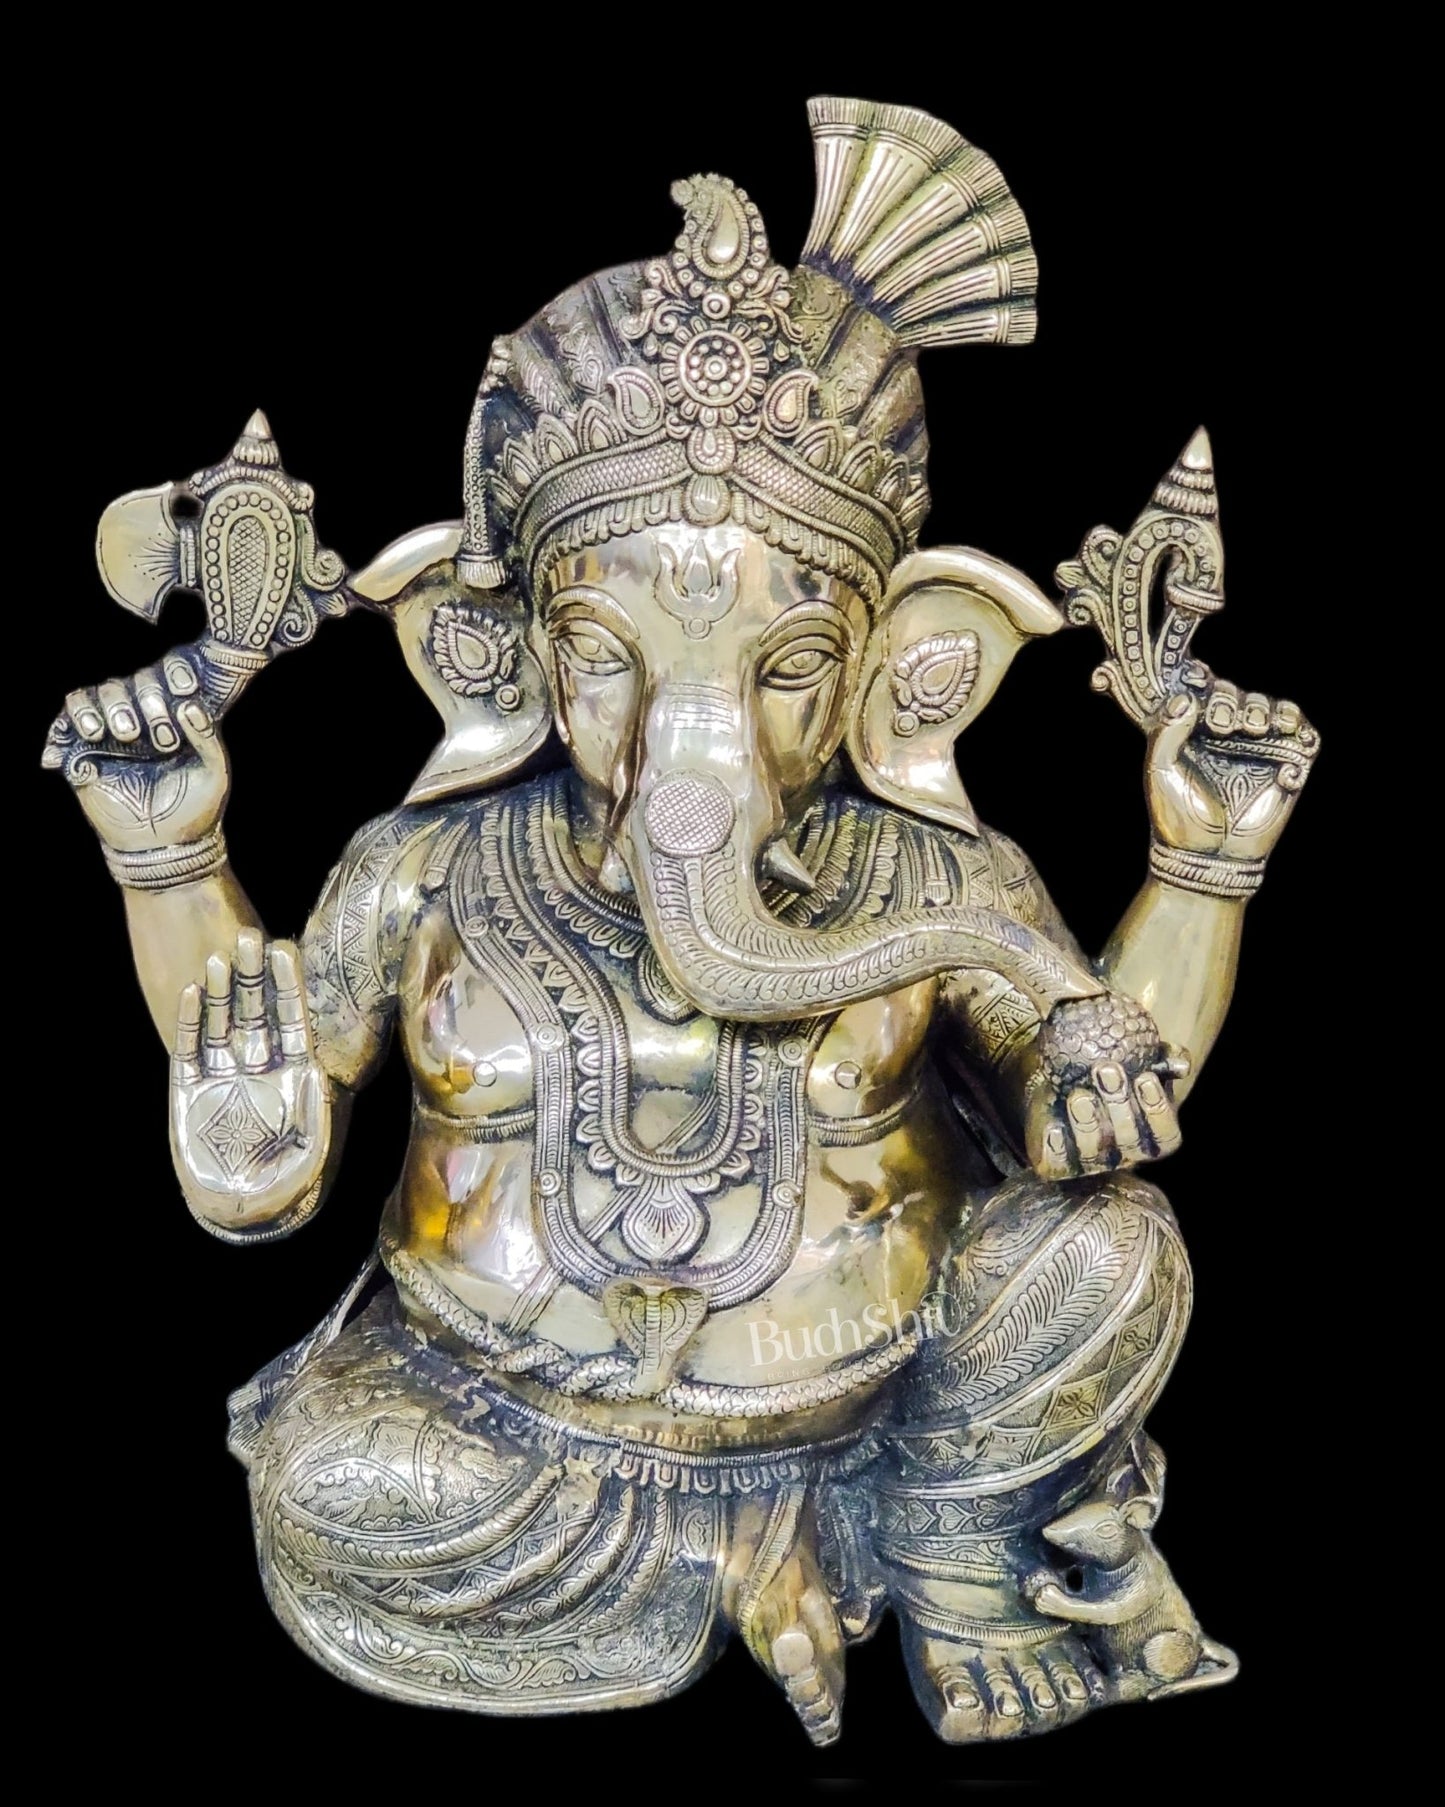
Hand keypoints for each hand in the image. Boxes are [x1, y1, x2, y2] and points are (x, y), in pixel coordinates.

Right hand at [41, 650, 228, 852]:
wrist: (166, 845)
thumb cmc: (197, 808)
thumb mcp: (213, 771)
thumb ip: (206, 736)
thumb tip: (189, 705)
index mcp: (171, 719)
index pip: (161, 679)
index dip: (171, 676)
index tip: (183, 692)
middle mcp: (139, 721)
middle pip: (124, 684)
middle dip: (133, 702)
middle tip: (140, 734)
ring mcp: (109, 736)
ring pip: (91, 697)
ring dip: (100, 708)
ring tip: (115, 734)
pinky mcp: (83, 754)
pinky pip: (65, 727)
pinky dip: (66, 727)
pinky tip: (88, 738)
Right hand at [170, 934, 328, 1232]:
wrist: (238, 1207)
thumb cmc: (283, 1183)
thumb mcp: (308, 1150)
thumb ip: (314, 1112)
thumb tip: (317, 1069)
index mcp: (290, 1074)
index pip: (292, 1019)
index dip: (288, 985)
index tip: (287, 949)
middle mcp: (257, 1067)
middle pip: (256, 1011)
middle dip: (253, 975)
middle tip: (250, 935)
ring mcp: (222, 1075)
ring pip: (222, 1022)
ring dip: (221, 991)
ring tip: (220, 957)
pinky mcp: (189, 1090)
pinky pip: (189, 1049)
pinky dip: (191, 1022)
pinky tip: (193, 993)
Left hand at [1012, 993, 1185, 1178]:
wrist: (1058, 1083)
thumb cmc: (1111, 1070)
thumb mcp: (1139, 1060)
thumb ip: (1164, 1060)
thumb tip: (1182, 1064)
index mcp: (1154, 1138)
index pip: (1165, 1134)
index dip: (1157, 1109)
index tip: (1145, 1077)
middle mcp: (1125, 1155)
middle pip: (1129, 1140)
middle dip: (1119, 1104)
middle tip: (1106, 1069)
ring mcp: (1092, 1164)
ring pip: (1094, 1151)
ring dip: (1088, 1123)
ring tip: (1079, 1094)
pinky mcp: (1059, 1166)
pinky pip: (1058, 1162)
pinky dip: (1056, 1146)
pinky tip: (1053, 1126)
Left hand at [1146, 666, 1318, 861]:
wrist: (1205, 856)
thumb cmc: (1176, 815)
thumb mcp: (1158, 769)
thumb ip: (1166, 731)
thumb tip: (1186, 697)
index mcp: (1195, 731)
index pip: (1207, 691)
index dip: (1206, 682)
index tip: (1199, 681)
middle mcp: (1228, 736)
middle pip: (1241, 694)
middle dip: (1233, 700)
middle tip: (1223, 724)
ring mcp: (1258, 751)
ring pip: (1275, 709)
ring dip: (1267, 709)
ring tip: (1255, 728)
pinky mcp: (1287, 768)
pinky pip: (1307, 738)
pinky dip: (1301, 734)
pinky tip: (1281, 748)